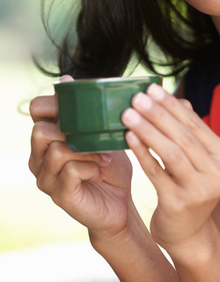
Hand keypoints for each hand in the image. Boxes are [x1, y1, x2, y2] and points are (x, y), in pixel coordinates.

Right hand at [29, 76, 132, 242]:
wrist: (120, 204)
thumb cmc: (110, 167)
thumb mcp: (101, 134)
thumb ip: (85, 112)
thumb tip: (65, 78)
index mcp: (46, 138)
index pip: (36, 109)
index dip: (57, 102)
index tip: (84, 109)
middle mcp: (39, 158)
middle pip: (40, 130)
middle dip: (73, 129)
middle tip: (97, 136)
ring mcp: (46, 178)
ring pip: (55, 150)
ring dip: (85, 149)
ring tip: (103, 156)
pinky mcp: (59, 195)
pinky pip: (68, 171)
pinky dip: (89, 167)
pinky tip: (100, 170)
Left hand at [121, 83, 219, 258]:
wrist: (187, 235)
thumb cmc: (188, 189)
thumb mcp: (194, 161)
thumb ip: (188, 132)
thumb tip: (179, 99)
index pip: (196, 125)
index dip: (172, 105)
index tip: (151, 88)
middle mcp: (219, 174)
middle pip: (184, 137)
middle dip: (158, 114)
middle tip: (136, 97)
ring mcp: (201, 191)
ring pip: (172, 153)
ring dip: (148, 130)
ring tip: (127, 114)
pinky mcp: (179, 204)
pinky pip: (157, 173)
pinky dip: (143, 153)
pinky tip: (128, 138)